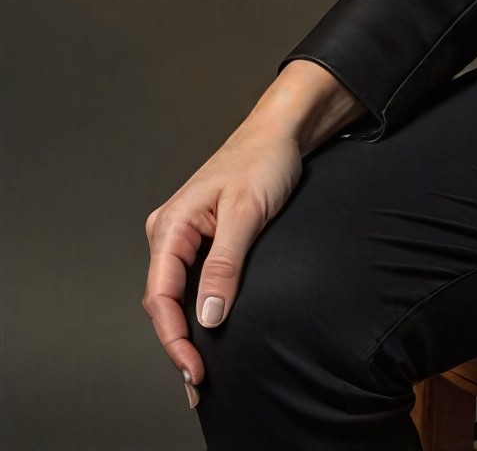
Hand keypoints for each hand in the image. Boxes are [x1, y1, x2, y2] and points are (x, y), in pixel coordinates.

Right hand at [141, 61, 364, 410]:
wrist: (282, 132)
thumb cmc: (263, 160)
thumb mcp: (246, 212)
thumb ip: (225, 264)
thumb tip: (208, 316)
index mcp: (171, 224)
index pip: (160, 295)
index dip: (173, 337)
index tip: (194, 366)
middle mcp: (169, 232)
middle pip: (163, 300)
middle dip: (178, 342)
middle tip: (199, 380)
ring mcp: (184, 236)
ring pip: (177, 294)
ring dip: (187, 329)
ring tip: (202, 367)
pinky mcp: (202, 239)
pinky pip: (192, 282)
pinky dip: (198, 309)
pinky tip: (209, 332)